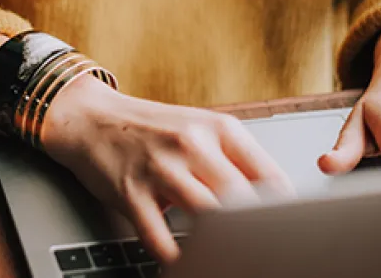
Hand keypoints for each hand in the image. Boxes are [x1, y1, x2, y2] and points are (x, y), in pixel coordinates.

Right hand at [40, 75, 293, 263]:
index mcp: (219, 129)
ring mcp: (161, 169)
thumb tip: (271, 197)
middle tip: (262, 251)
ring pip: (207, 218)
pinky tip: (184, 262)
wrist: (94, 118)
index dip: (284, 210)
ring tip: (228, 260)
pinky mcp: (131, 192)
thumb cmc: (153, 128)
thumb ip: (234, 158)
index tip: (286, 231)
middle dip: (256, 231)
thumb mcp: (200, 129)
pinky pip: (159, 237)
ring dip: (219, 246)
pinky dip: (174, 257)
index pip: (268, 175)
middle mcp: (193, 145)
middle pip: (242, 200)